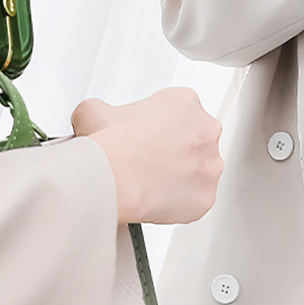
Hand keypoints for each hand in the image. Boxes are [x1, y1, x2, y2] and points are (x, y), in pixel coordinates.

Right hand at [71, 88, 222, 224]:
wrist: (113, 180)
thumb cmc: (111, 144)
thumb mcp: (93, 110)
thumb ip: (102, 108)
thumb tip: (94, 117)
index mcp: (185, 102)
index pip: (178, 112)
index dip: (157, 126)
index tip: (145, 135)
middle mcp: (206, 130)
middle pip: (194, 140)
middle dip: (174, 150)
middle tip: (148, 159)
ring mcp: (210, 165)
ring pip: (198, 171)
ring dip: (180, 175)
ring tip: (150, 181)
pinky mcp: (206, 196)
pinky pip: (195, 199)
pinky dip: (178, 201)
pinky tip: (156, 198)